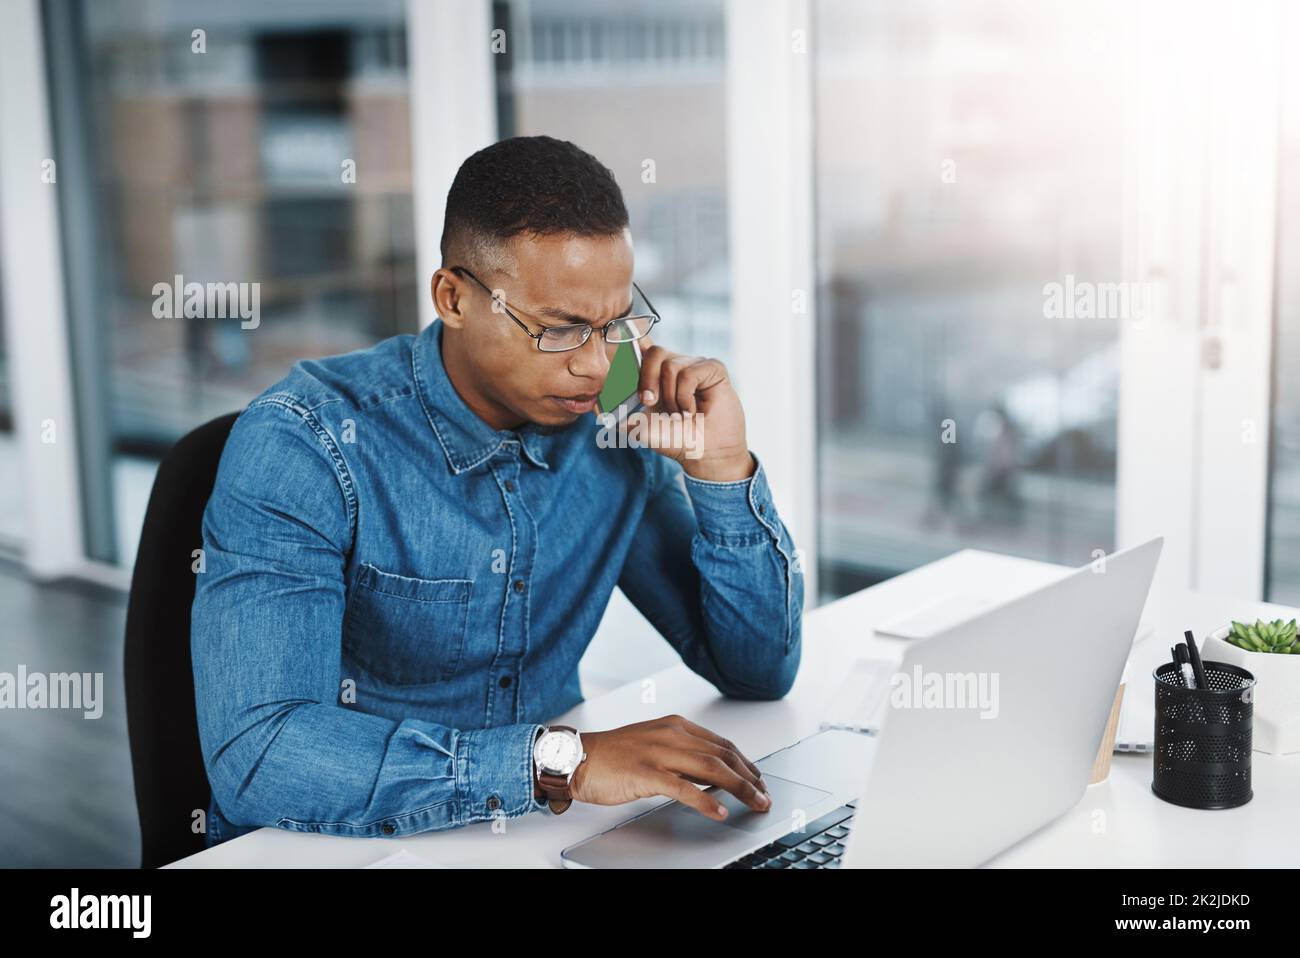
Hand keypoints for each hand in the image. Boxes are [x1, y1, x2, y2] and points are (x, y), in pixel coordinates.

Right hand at [569, 714, 770, 820]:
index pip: (722, 743)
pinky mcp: (647, 773)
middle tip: (765, 795)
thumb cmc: (613, 754)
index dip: (746, 763)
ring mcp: (659, 753)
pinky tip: (720, 811)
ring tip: (755, 802)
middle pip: (723, 755)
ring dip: (740, 788)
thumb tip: (711, 773)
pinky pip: (684, 788)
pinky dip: (707, 801)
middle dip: (750, 777)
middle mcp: (671, 734)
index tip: (758, 779)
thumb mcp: (654, 743)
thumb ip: (682, 754)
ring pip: (711, 769)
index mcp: (675, 725)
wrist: (577, 757)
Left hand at [627, 338, 754, 482]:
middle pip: (654, 351)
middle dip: (646, 378)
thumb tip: (596, 406)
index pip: (642, 346)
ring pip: (671, 365)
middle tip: (649, 402)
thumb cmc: (675, 440)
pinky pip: (689, 373)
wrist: (704, 454)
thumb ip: (618, 416)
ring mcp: (694, 365)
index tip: (621, 338)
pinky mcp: (712, 369)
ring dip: (670, 397)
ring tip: (680, 414)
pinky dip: (685, 397)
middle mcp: (675, 365)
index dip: (631, 338)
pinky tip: (692, 410)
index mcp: (656, 375)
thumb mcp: (640, 428)